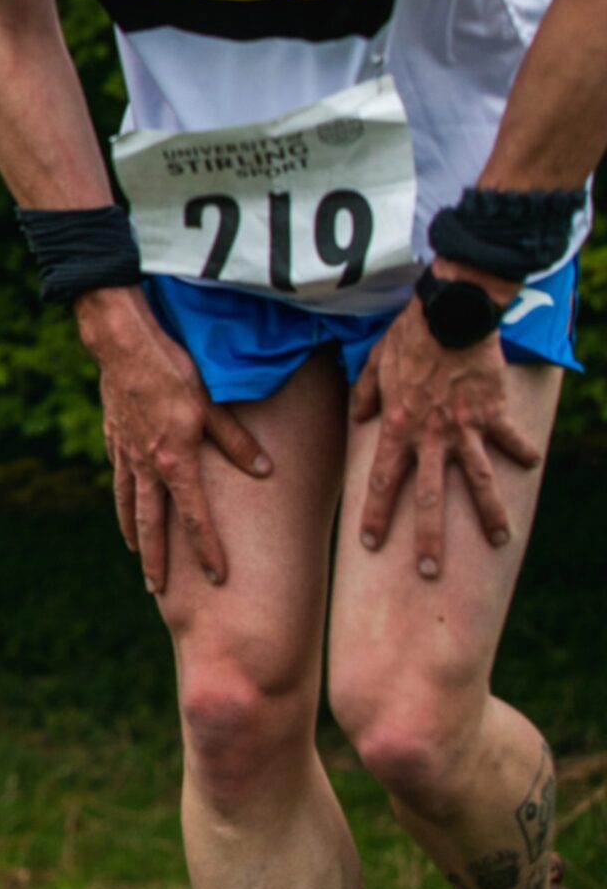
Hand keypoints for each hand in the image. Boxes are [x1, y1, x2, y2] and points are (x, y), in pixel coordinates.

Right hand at [83, 288, 272, 593]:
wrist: (122, 345)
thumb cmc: (173, 371)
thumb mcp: (213, 405)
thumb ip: (236, 442)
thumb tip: (265, 470)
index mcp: (174, 462)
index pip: (195, 517)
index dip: (208, 549)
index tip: (217, 577)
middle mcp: (146, 465)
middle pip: (150, 523)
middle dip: (155, 559)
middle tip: (157, 588)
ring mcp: (125, 452)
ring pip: (127, 502)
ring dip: (133, 531)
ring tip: (136, 552)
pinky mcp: (113, 436)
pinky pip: (117, 475)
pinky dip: (122, 494)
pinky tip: (125, 498)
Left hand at [352, 287, 543, 578]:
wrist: (450, 316)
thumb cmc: (408, 336)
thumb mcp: (373, 363)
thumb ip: (365, 393)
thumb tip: (359, 415)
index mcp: (396, 427)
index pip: (381, 481)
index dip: (375, 514)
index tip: (370, 544)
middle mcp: (430, 437)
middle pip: (429, 498)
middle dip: (428, 538)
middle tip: (428, 572)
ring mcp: (465, 430)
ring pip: (479, 483)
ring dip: (490, 515)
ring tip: (499, 540)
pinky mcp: (495, 416)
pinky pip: (512, 441)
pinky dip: (522, 452)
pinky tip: (530, 465)